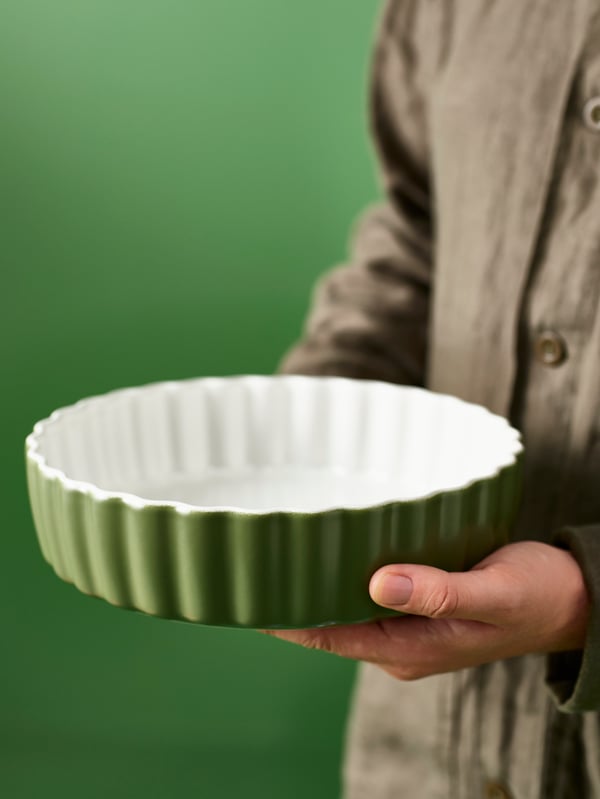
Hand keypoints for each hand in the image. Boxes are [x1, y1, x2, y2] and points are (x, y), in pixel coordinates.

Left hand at [264, 541, 589, 680]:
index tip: (251, 597)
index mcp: (413, 650)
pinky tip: (337, 548)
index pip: (332, 638)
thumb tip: (379, 583)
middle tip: (258, 562)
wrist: (571, 599)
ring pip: (350, 607)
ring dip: (320, 584)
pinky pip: (373, 594)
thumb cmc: (537, 597)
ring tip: (283, 552)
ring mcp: (411, 626)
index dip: (287, 621)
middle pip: (333, 624)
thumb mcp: (493, 593)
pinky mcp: (421, 606)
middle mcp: (404, 643)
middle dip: (295, 599)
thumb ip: (439, 592)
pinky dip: (349, 574)